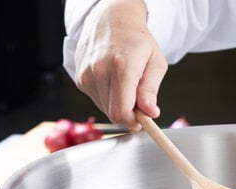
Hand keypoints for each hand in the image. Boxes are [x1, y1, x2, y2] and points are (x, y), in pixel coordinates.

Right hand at [73, 0, 167, 130]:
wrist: (112, 19)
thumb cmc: (137, 41)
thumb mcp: (156, 63)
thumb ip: (151, 90)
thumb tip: (150, 112)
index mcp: (121, 67)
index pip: (122, 112)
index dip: (134, 122)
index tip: (142, 119)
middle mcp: (99, 71)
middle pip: (113, 114)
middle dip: (128, 113)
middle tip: (137, 100)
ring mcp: (86, 74)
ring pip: (104, 109)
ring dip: (117, 105)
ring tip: (125, 86)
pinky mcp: (80, 78)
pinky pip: (96, 100)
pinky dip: (107, 98)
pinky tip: (113, 82)